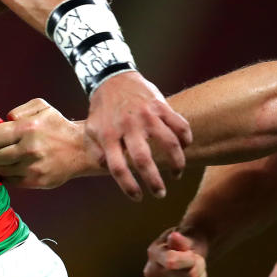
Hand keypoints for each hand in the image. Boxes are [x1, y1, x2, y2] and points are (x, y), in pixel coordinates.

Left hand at [0, 98, 103, 188]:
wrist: (83, 149)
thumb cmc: (59, 127)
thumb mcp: (41, 107)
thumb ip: (18, 111)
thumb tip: (1, 122)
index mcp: (28, 128)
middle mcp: (29, 148)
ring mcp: (32, 167)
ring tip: (1, 161)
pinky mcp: (36, 181)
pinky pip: (10, 181)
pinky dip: (6, 176)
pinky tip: (10, 169)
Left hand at [87, 72, 191, 200]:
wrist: (112, 79)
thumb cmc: (101, 110)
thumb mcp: (90, 130)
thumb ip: (97, 151)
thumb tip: (107, 170)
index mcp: (108, 135)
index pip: (117, 167)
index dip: (128, 185)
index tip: (137, 197)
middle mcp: (128, 127)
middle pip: (143, 159)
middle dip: (154, 181)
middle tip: (160, 194)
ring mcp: (146, 115)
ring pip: (168, 143)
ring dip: (176, 162)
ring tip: (176, 174)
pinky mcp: (160, 105)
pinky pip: (180, 124)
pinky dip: (186, 138)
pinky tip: (185, 147)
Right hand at [143, 228, 207, 276]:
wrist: (185, 259)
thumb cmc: (187, 244)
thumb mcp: (187, 236)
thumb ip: (182, 239)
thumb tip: (174, 237)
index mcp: (154, 253)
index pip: (173, 262)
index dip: (190, 259)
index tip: (192, 253)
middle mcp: (151, 273)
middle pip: (190, 275)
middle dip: (198, 266)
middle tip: (194, 260)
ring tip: (192, 270)